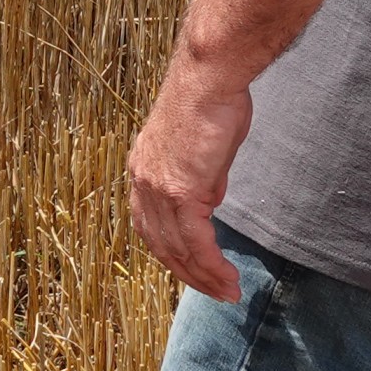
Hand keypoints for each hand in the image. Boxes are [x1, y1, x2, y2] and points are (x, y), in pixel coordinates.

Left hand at [125, 50, 257, 302]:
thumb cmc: (212, 100)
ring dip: (204, 277)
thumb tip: (210, 202)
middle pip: (160, 244)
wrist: (210, 77)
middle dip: (189, 274)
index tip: (195, 269)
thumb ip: (203, 179)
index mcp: (143, 170)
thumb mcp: (203, 149)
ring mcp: (158, 188)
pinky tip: (228, 278)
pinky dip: (212, 265)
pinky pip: (196, 241)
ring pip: (178, 249)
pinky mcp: (181, 191)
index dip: (172, 252)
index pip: (150, 225)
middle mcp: (143, 182)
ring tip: (228, 293)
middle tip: (216, 292)